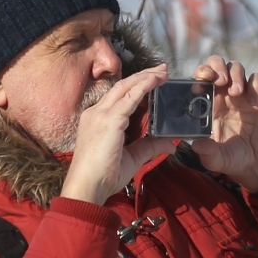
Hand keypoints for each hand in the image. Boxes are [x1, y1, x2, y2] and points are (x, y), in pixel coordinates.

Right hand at [60, 66, 172, 204]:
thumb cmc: (104, 176)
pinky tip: (155, 81)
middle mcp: (96, 113)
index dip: (136, 86)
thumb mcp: (132, 158)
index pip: (119, 97)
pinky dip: (143, 87)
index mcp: (97, 120)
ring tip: (162, 72)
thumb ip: (149, 147)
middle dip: (143, 76)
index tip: (153, 79)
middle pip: (122, 87)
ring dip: (145, 77)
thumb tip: (170, 144)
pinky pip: (129, 99)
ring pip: (125, 88)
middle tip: (162, 69)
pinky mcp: (108, 120)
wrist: (87, 187)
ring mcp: (100, 115)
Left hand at [187, 55, 257, 190]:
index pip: (200, 79)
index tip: (200, 82)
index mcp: (208, 104)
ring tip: (236, 92)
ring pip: (237, 68)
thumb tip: (197, 144)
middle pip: (217, 65)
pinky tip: (254, 103)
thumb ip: (207, 152)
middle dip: (217, 66)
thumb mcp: (216, 159)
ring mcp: (243, 94)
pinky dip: (256, 86)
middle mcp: (223, 95)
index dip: (199, 74)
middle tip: (220, 79)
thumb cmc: (232, 158)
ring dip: (235, 74)